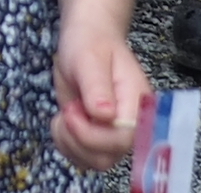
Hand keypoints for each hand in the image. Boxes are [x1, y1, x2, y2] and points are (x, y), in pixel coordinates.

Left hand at [51, 17, 150, 169]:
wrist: (87, 39)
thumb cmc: (91, 43)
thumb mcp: (89, 58)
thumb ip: (97, 86)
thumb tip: (105, 115)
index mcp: (137, 104)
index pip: (123, 139)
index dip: (93, 135)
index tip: (72, 112)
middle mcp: (130, 125)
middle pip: (106, 157)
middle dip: (77, 139)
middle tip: (68, 111)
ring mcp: (113, 134)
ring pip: (93, 161)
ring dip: (69, 142)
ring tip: (65, 114)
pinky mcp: (97, 138)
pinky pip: (81, 157)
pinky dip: (65, 144)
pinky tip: (63, 121)